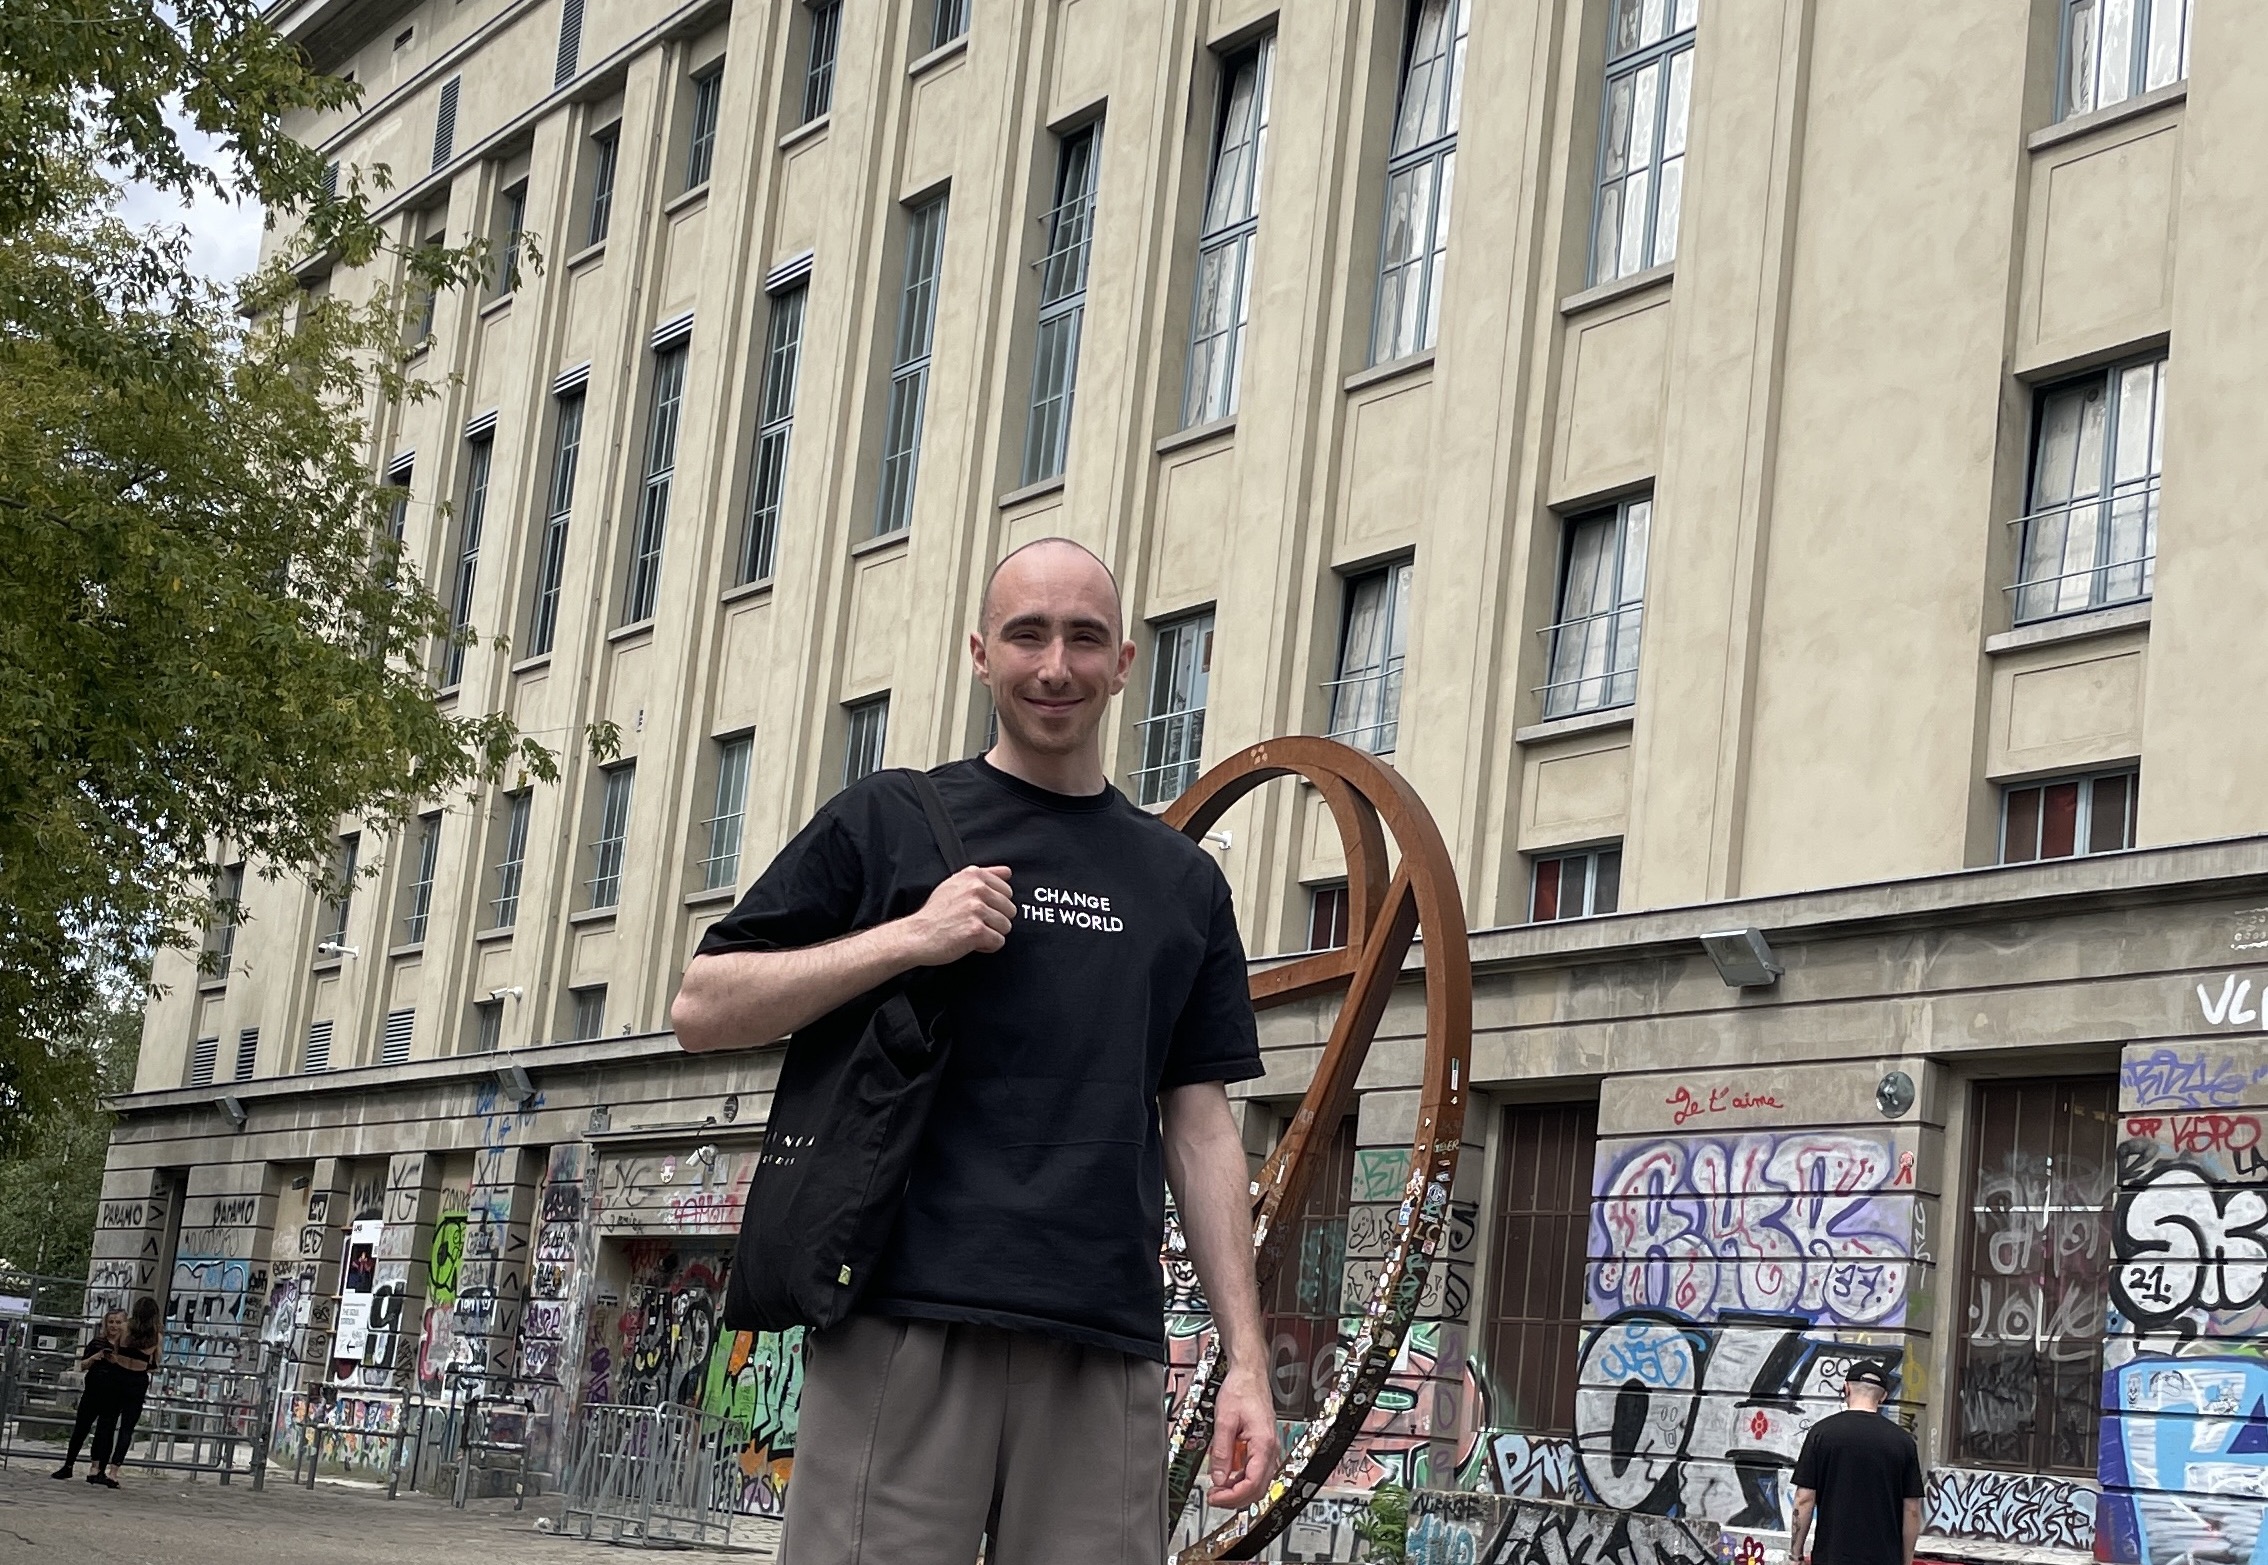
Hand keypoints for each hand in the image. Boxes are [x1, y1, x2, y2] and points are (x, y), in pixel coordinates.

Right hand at [900, 866, 1013, 964]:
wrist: (917, 935)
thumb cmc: (936, 913)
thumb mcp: (956, 884)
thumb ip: (985, 875)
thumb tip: (1007, 872)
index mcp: (974, 875)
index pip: (1007, 891)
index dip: (995, 905)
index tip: (979, 910)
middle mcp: (976, 889)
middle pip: (1010, 910)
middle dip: (995, 920)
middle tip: (973, 922)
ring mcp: (976, 909)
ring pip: (1006, 926)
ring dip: (990, 933)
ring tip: (970, 931)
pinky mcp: (976, 930)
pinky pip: (998, 941)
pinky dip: (986, 946)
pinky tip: (970, 941)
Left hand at [1206, 1363, 1279, 1511]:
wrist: (1249, 1374)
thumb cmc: (1241, 1389)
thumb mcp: (1224, 1421)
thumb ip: (1222, 1452)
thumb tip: (1219, 1478)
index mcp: (1263, 1444)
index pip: (1252, 1484)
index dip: (1233, 1496)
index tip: (1216, 1497)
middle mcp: (1270, 1449)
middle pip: (1258, 1488)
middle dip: (1235, 1498)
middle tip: (1214, 1497)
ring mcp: (1268, 1448)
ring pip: (1257, 1482)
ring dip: (1238, 1490)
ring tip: (1217, 1487)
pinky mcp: (1262, 1446)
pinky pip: (1255, 1470)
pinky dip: (1240, 1478)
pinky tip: (1226, 1474)